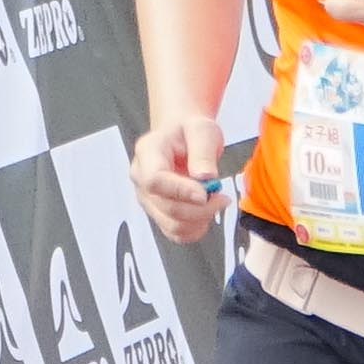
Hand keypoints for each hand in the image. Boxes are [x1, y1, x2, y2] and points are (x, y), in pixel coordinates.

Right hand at [131, 114, 229, 243]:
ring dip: (200, 219)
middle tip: (222, 197)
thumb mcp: (202, 130)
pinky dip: (196, 229)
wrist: (182, 138)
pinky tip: (207, 213)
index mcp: (147, 153)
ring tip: (215, 201)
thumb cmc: (190, 132)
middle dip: (200, 208)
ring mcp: (147, 199)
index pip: (155, 180)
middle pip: (166, 207)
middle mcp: (141, 179)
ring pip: (171, 225)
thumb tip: (205, 178)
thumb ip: (203, 152)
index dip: (180, 191)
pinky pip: (176, 234)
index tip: (206, 193)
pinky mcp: (158, 214)